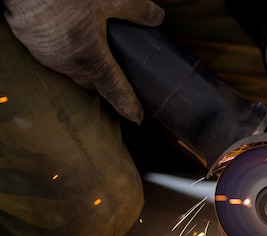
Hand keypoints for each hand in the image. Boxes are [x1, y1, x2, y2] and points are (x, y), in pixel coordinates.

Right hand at [4, 0, 163, 122]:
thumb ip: (137, 9)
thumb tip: (156, 17)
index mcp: (89, 57)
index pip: (114, 91)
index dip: (129, 105)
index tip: (138, 116)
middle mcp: (66, 62)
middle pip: (93, 81)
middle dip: (108, 80)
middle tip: (123, 71)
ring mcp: (45, 54)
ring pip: (73, 68)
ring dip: (87, 64)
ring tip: (99, 49)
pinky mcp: (31, 41)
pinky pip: (56, 55)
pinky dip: (69, 50)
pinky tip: (74, 34)